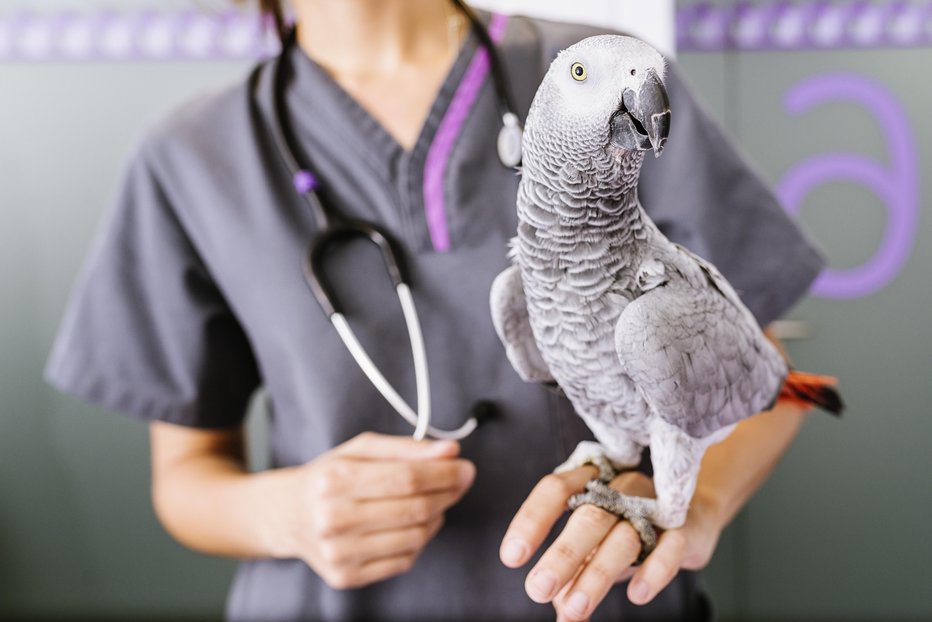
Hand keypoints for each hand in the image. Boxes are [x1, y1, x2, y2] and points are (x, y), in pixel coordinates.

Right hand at [283, 432, 474, 588]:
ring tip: (434, 502)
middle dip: (448, 493)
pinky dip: (420, 540)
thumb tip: (450, 450)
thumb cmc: (330, 477)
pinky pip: (403, 560)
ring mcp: (339, 553)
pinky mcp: (346, 577)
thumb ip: (407, 448)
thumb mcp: (361, 449)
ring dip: (436, 517)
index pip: (407, 478)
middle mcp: (333, 519)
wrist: (288, 514)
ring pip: (414, 537)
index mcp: (335, 480)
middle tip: (460, 482)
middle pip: (414, 508)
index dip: (444, 473)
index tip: (465, 467)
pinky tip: (415, 524)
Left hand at [499, 467, 722, 620]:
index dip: (532, 520)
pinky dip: (653, 572)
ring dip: (596, 574)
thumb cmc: (629, 527)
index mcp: (592, 481)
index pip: (556, 490)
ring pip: (624, 536)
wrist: (694, 514)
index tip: (511, 556)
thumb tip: (556, 608)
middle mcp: (621, 488)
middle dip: (562, 556)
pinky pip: (671, 547)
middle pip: (588, 516)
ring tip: (574, 608)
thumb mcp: (596, 546)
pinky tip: (636, 595)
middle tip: (537, 589)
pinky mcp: (686, 528)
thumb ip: (575, 572)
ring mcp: (655, 505)